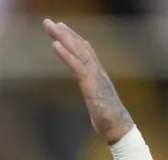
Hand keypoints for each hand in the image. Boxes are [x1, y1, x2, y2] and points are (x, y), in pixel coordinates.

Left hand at [44, 19, 132, 144]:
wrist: (118, 128)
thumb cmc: (107, 117)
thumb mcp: (96, 100)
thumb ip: (91, 90)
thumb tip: (88, 87)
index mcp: (97, 74)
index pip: (84, 51)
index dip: (73, 38)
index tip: (61, 27)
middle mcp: (96, 71)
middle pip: (79, 46)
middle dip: (64, 33)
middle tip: (48, 21)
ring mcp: (95, 76)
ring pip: (78, 52)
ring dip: (63, 38)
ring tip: (51, 26)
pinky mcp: (91, 85)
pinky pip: (77, 66)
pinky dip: (66, 55)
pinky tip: (55, 45)